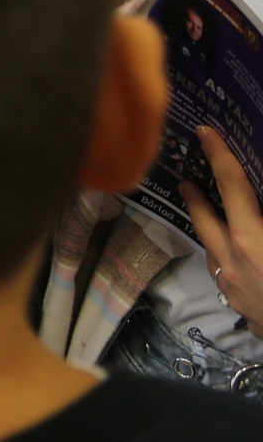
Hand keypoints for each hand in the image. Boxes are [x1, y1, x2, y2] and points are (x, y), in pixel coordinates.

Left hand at [180, 126, 262, 336]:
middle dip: (195, 195)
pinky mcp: (241, 308)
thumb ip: (260, 211)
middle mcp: (233, 262)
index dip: (219, 155)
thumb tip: (254, 198)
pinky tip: (233, 255)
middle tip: (185, 176)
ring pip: (212, 248)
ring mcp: (233, 288)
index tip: (204, 132)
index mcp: (251, 240)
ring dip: (209, 227)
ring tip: (209, 212)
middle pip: (205, 219)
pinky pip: (224, 272)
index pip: (231, 186)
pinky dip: (224, 255)